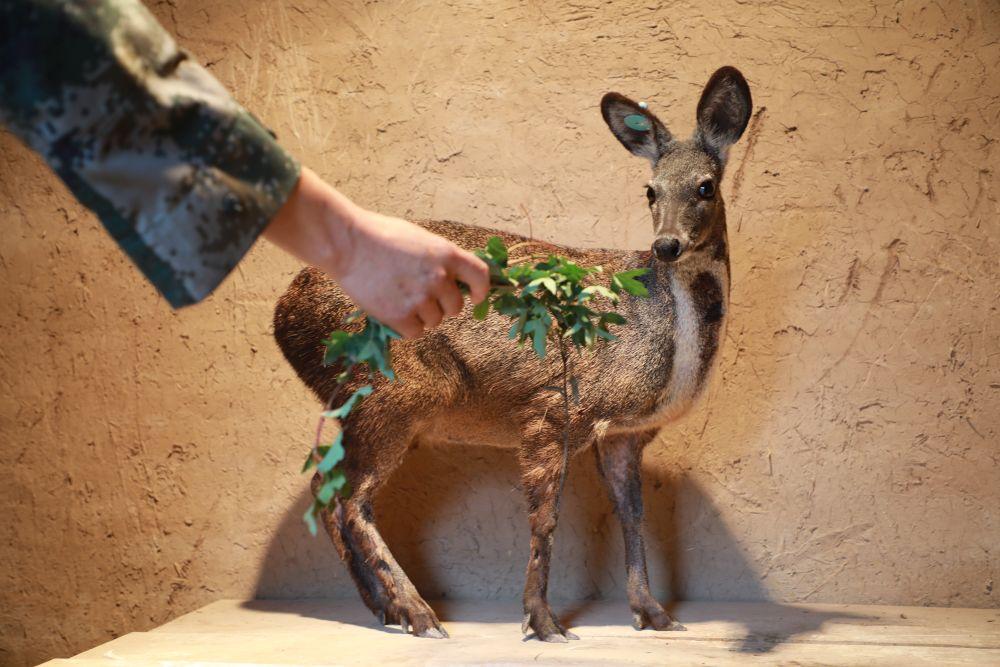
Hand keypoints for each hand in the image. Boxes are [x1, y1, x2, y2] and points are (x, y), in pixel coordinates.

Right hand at [264, 167, 488, 337]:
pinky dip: (407, 326)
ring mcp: (420, 298)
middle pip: (455, 307)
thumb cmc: (380, 234)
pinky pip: (416, 332)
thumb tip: (453, 279)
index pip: (480, 276)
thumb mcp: (420, 239)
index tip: (475, 297)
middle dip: (442, 305)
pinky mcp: (400, 316)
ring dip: (422, 315)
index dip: (481, 290)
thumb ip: (440, 259)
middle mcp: (439, 278)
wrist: (347, 243)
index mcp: (446, 254)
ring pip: (435, 321)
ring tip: (399, 297)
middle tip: (419, 295)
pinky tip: (392, 310)